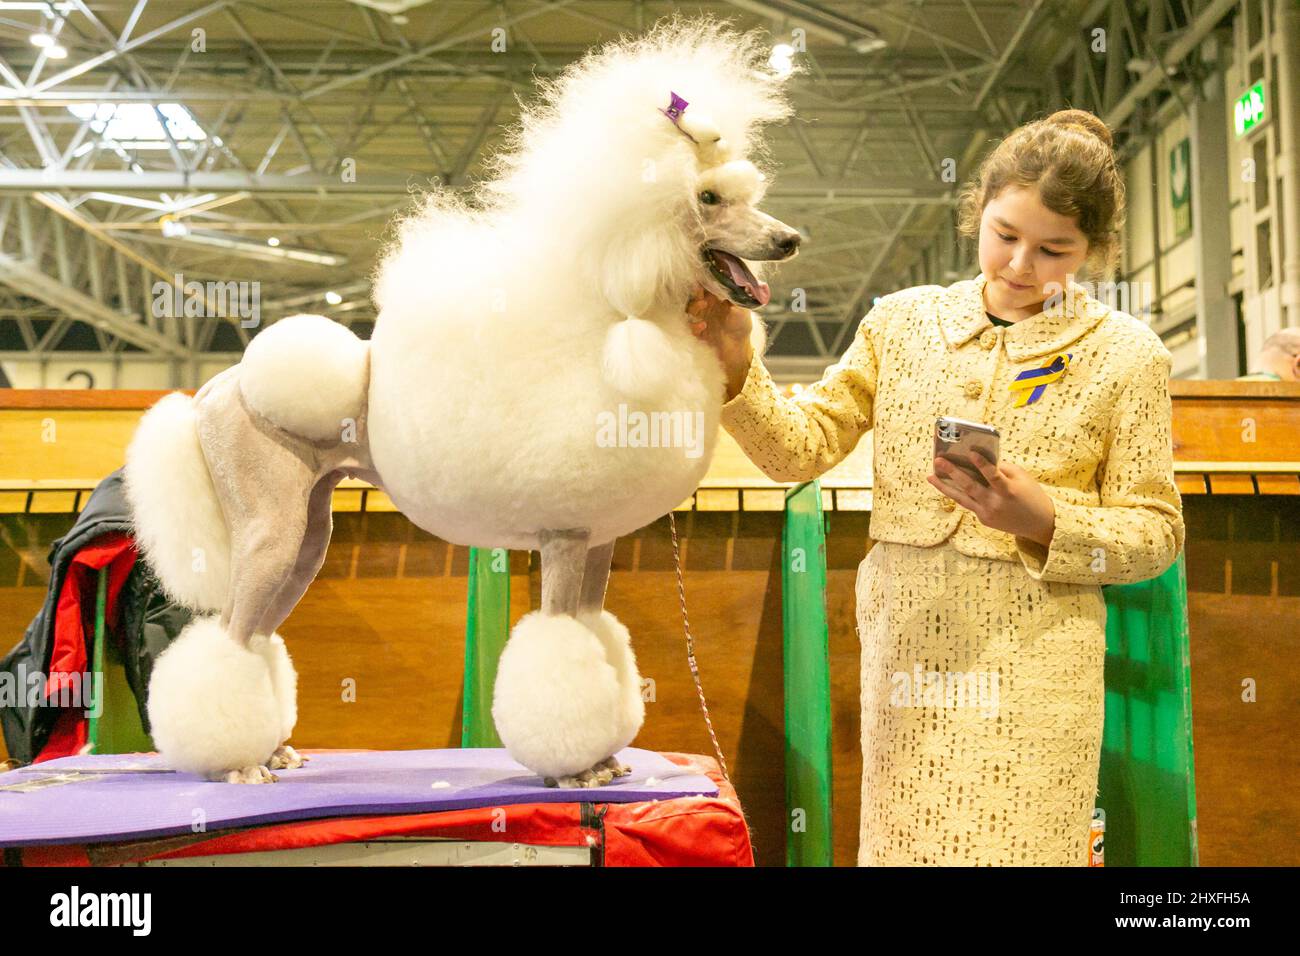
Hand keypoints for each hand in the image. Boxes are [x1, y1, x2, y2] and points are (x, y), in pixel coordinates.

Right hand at [687, 285, 753, 399]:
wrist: (737, 351)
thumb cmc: (740, 327)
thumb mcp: (743, 309)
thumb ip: (737, 295)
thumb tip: (734, 280)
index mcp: (714, 296)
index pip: (705, 282)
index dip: (703, 277)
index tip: (703, 274)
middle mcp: (704, 305)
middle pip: (693, 292)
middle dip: (694, 288)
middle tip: (698, 287)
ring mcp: (697, 318)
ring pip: (687, 307)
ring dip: (693, 304)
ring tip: (703, 304)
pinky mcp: (694, 332)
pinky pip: (687, 326)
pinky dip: (693, 325)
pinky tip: (703, 326)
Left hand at [927, 450, 1056, 546]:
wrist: (1040, 524)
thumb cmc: (1031, 495)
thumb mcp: (1022, 478)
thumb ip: (1002, 469)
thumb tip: (979, 460)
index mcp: (1009, 491)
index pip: (993, 475)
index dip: (981, 464)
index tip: (970, 452)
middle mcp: (995, 503)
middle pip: (970, 487)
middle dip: (953, 473)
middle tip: (938, 461)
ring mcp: (987, 513)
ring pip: (961, 498)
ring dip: (944, 487)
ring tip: (930, 476)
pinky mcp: (983, 520)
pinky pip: (969, 503)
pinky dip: (958, 494)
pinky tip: (946, 484)